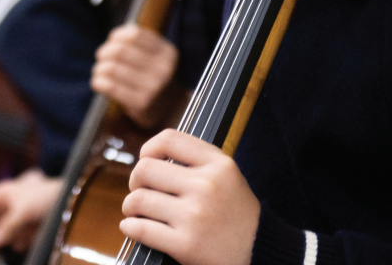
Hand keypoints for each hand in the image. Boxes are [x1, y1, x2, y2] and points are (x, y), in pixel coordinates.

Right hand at [0, 169, 61, 251]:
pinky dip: (7, 251)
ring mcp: (16, 221)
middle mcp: (8, 207)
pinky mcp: (25, 234)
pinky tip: (1, 258)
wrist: (73, 201)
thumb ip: (8, 224)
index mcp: (4, 193)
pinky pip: (11, 245)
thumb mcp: (25, 208)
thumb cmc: (49, 195)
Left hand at [91, 24, 180, 127]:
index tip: (111, 41)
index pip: (134, 34)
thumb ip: (139, 44)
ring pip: (112, 68)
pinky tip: (98, 83)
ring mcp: (153, 87)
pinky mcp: (142, 103)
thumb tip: (113, 37)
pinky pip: (111, 87)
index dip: (117, 35)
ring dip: (99, 68)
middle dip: (104, 52)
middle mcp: (163, 69)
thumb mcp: (157, 57)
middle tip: (100, 57)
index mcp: (167, 52)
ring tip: (98, 71)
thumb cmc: (155, 78)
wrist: (171, 111)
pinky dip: (99, 82)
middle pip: (120, 50)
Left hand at [121, 130, 259, 264]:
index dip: (148, 148)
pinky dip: (130, 227)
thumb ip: (195, 159)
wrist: (261, 253)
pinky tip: (131, 226)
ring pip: (139, 199)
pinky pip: (143, 229)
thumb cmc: (237, 214)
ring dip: (130, 205)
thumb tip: (149, 155)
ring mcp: (195, 216)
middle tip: (138, 189)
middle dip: (135, 180)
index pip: (169, 139)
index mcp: (217, 164)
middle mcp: (206, 186)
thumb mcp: (227, 174)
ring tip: (134, 209)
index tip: (145, 159)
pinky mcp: (187, 245)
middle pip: (146, 169)